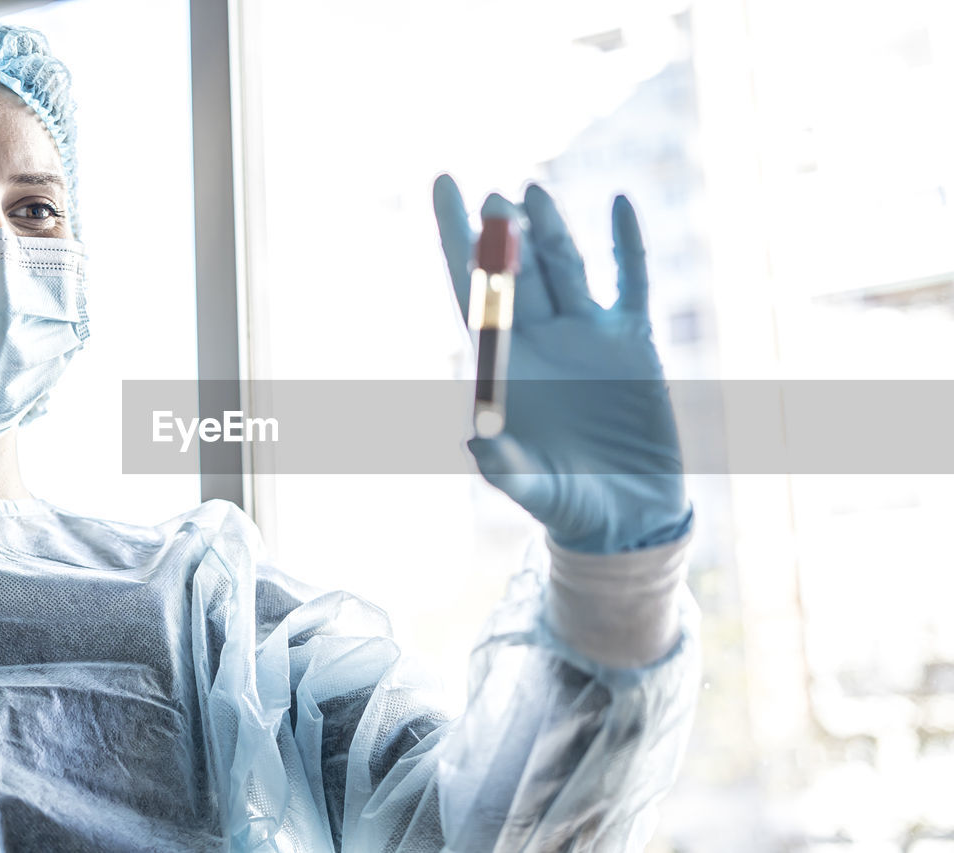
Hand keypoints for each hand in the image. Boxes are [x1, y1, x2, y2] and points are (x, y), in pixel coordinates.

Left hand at [433, 176, 691, 553]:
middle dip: (504, 238)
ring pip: (566, 268)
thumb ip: (500, 462)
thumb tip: (477, 434)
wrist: (624, 515)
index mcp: (503, 361)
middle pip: (517, 272)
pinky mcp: (633, 341)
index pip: (470, 288)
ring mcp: (587, 334)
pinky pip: (631, 282)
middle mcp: (540, 337)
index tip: (442, 184)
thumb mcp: (526, 484)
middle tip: (494, 201)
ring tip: (534, 197)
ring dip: (551, 233)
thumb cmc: (561, 500)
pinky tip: (618, 204)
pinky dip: (626, 244)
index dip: (454, 238)